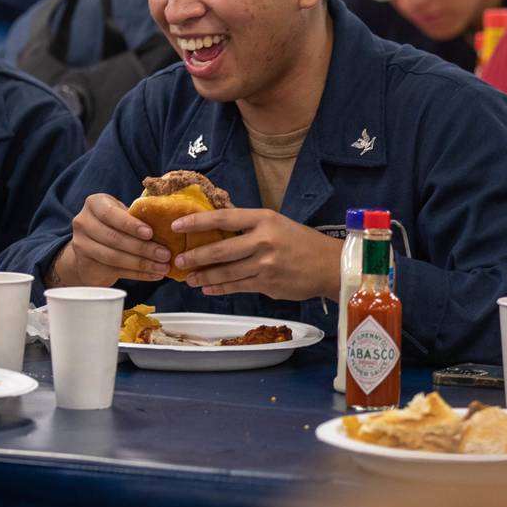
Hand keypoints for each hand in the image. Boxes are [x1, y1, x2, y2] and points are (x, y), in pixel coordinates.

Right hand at [52, 193, 170, 287]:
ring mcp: (81, 245)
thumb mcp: (122, 214)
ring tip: (163, 267)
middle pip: (114, 238)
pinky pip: (115, 271)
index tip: (150, 233)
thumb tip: (169, 227)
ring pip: (114, 257)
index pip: (110, 213)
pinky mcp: (85, 265)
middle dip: (142, 248)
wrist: (90, 248)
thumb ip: (138, 217)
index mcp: (94, 204)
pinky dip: (138, 274)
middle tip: (165, 254)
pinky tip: (154, 275)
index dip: (130, 225)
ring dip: (142, 264)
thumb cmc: (115, 226)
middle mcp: (83, 222)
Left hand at [173, 208, 342, 301]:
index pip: (223, 218)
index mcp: (264, 219)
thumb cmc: (300, 241)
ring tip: (189, 278)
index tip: (177, 225)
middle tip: (178, 260)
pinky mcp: (268, 284)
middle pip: (221, 249)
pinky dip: (220, 288)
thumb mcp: (276, 223)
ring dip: (204, 276)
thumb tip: (217, 228)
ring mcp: (266, 264)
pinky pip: (237, 286)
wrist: (329, 265)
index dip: (198, 222)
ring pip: (226, 272)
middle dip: (196, 256)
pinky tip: (208, 288)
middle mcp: (264, 240)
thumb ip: (249, 226)